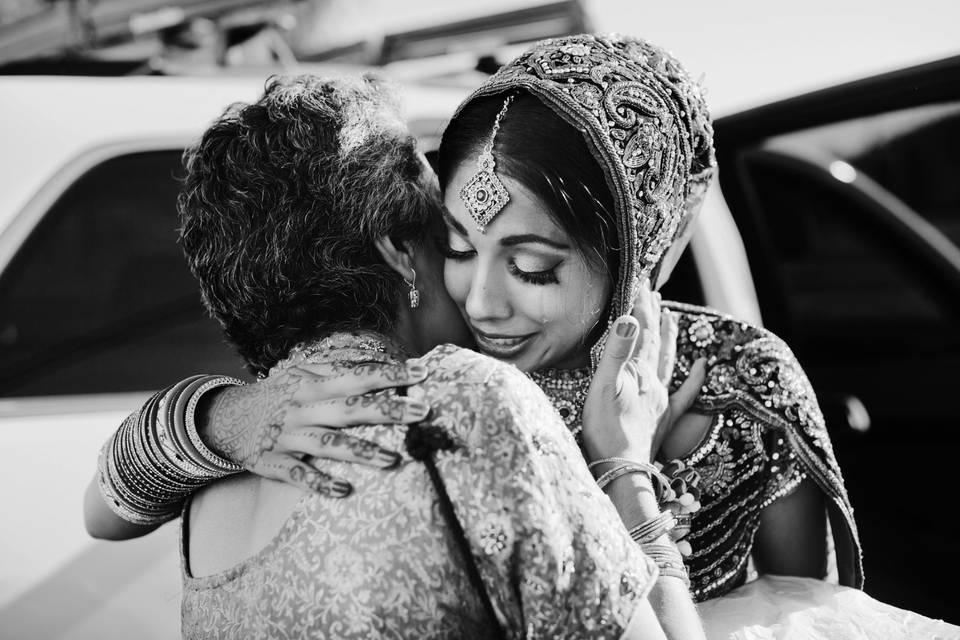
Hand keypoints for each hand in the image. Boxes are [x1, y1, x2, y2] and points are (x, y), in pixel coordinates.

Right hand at [202, 360, 429, 496]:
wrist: (225, 417)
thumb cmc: (280, 395)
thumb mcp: (303, 374)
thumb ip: (338, 370)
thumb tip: (382, 365)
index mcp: (313, 383)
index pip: (357, 376)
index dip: (390, 374)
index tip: (422, 372)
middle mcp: (304, 408)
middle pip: (350, 408)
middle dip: (388, 409)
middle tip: (423, 411)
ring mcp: (289, 436)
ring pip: (328, 444)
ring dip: (361, 452)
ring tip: (394, 459)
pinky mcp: (274, 462)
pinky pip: (298, 475)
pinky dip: (320, 483)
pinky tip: (344, 491)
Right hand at [581, 284, 705, 463]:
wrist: (622, 469)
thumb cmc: (606, 430)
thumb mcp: (604, 387)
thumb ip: (618, 352)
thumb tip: (630, 319)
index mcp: (638, 371)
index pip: (641, 330)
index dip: (640, 305)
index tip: (639, 281)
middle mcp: (653, 381)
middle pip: (654, 340)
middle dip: (653, 314)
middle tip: (652, 291)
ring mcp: (661, 400)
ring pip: (668, 360)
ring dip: (668, 336)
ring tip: (670, 315)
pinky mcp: (665, 418)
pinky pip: (685, 393)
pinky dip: (696, 378)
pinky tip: (703, 365)